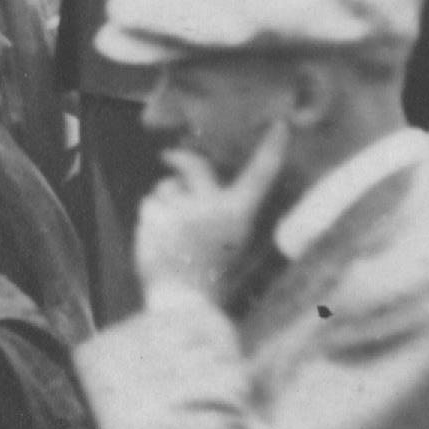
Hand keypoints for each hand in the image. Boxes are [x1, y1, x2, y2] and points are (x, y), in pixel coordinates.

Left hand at [129, 160, 265, 311]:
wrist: (185, 302)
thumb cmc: (212, 277)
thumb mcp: (236, 244)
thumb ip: (229, 213)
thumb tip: (216, 188)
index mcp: (240, 214)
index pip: (261, 174)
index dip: (272, 149)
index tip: (280, 125)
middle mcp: (212, 205)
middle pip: (194, 165)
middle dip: (180, 159)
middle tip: (170, 157)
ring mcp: (181, 209)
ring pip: (164, 188)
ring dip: (164, 201)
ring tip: (171, 231)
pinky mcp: (154, 216)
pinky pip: (147, 205)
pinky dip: (150, 218)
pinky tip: (158, 239)